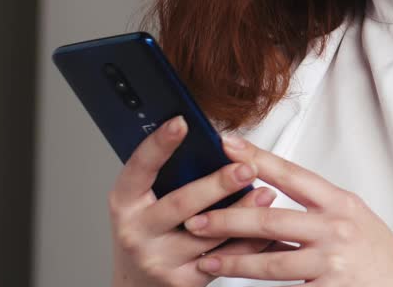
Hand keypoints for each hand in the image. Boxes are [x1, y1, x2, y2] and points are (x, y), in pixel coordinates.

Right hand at [109, 116, 283, 286]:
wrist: (137, 285)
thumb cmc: (147, 232)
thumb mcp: (145, 202)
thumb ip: (170, 176)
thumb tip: (213, 142)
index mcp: (125, 203)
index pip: (139, 168)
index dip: (159, 144)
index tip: (182, 122)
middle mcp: (137, 231)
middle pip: (181, 204)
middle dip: (218, 184)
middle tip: (246, 167)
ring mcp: (159, 258)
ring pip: (208, 233)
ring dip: (243, 212)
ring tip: (267, 193)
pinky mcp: (183, 280)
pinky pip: (224, 258)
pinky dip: (249, 241)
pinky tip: (265, 224)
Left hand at [185, 134, 392, 286]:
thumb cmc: (378, 256)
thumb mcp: (353, 221)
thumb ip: (316, 212)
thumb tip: (268, 200)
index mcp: (341, 203)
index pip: (292, 174)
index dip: (257, 158)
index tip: (227, 144)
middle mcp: (337, 227)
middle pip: (273, 218)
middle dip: (229, 218)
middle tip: (196, 217)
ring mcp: (333, 260)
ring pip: (272, 260)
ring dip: (234, 260)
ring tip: (205, 260)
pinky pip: (284, 286)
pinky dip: (256, 285)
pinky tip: (236, 283)